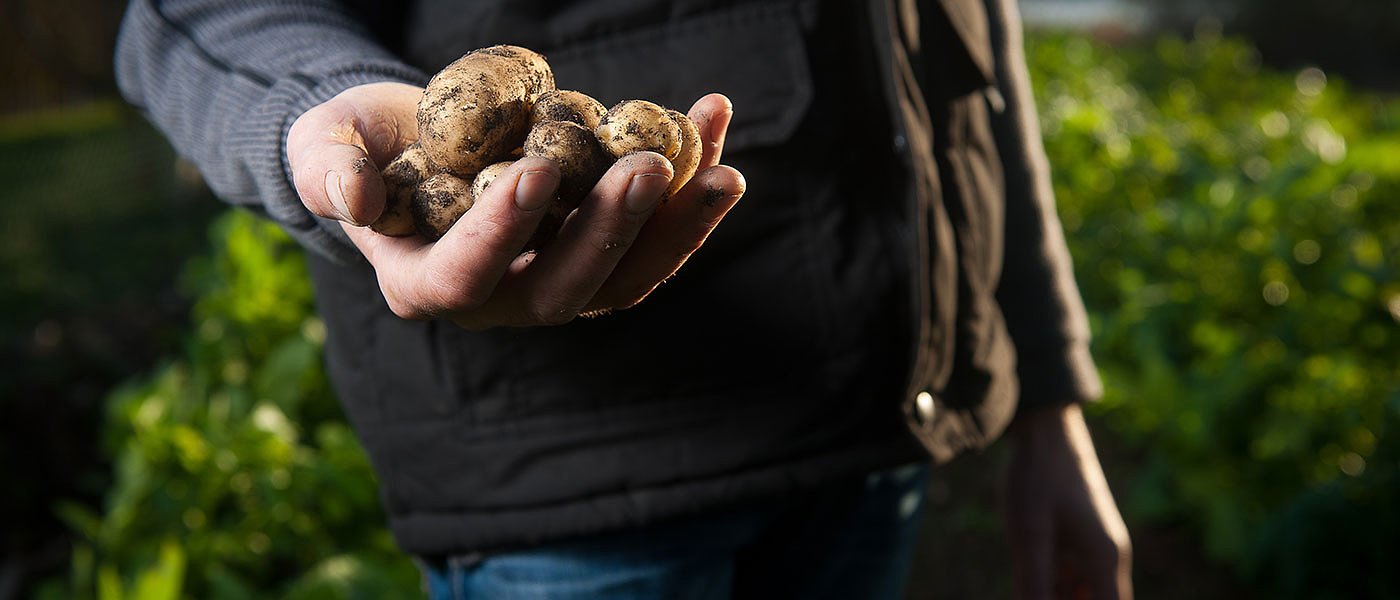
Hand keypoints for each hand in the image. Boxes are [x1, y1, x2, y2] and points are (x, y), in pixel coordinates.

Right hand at [286, 82, 745, 328]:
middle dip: (612, 231)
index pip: (464, 276)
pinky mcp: (596, 251)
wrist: (407, 141)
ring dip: (676, 227)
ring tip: (722, 170)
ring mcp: (554, 279)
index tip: (538, 169)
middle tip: (650, 167)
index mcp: (424, 283)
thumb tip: (354, 198)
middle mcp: (498, 299)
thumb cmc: (355, 144)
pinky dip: (687, 190)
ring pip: (625, 278)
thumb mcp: (322, 146)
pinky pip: (650, 235)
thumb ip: (328, 171)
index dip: (502, 232)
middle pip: (565, 290)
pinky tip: (714, 123)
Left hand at [1003, 403, 1132, 599]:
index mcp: (1105, 561)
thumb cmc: (1037, 477)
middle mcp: (1106, 558)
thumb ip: (1034, 583)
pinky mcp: (1074, 539)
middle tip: (1033, 596)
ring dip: (1056, 598)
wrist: (1043, 428)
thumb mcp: (1030, 534)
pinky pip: (1066, 579)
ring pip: (1079, 595)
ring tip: (1031, 592)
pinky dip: (1050, 591)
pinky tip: (1028, 587)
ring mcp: (1091, 548)